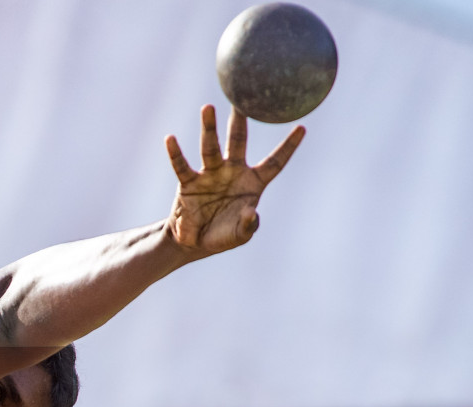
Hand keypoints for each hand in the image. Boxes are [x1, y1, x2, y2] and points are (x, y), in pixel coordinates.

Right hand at [165, 104, 303, 255]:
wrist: (194, 242)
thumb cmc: (222, 236)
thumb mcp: (240, 235)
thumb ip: (248, 225)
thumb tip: (250, 212)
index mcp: (252, 182)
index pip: (275, 161)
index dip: (288, 147)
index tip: (302, 127)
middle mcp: (232, 172)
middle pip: (238, 141)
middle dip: (240, 121)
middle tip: (243, 98)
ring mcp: (210, 174)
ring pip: (210, 147)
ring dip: (209, 128)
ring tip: (208, 108)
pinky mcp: (189, 182)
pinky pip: (182, 165)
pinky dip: (176, 153)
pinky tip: (170, 139)